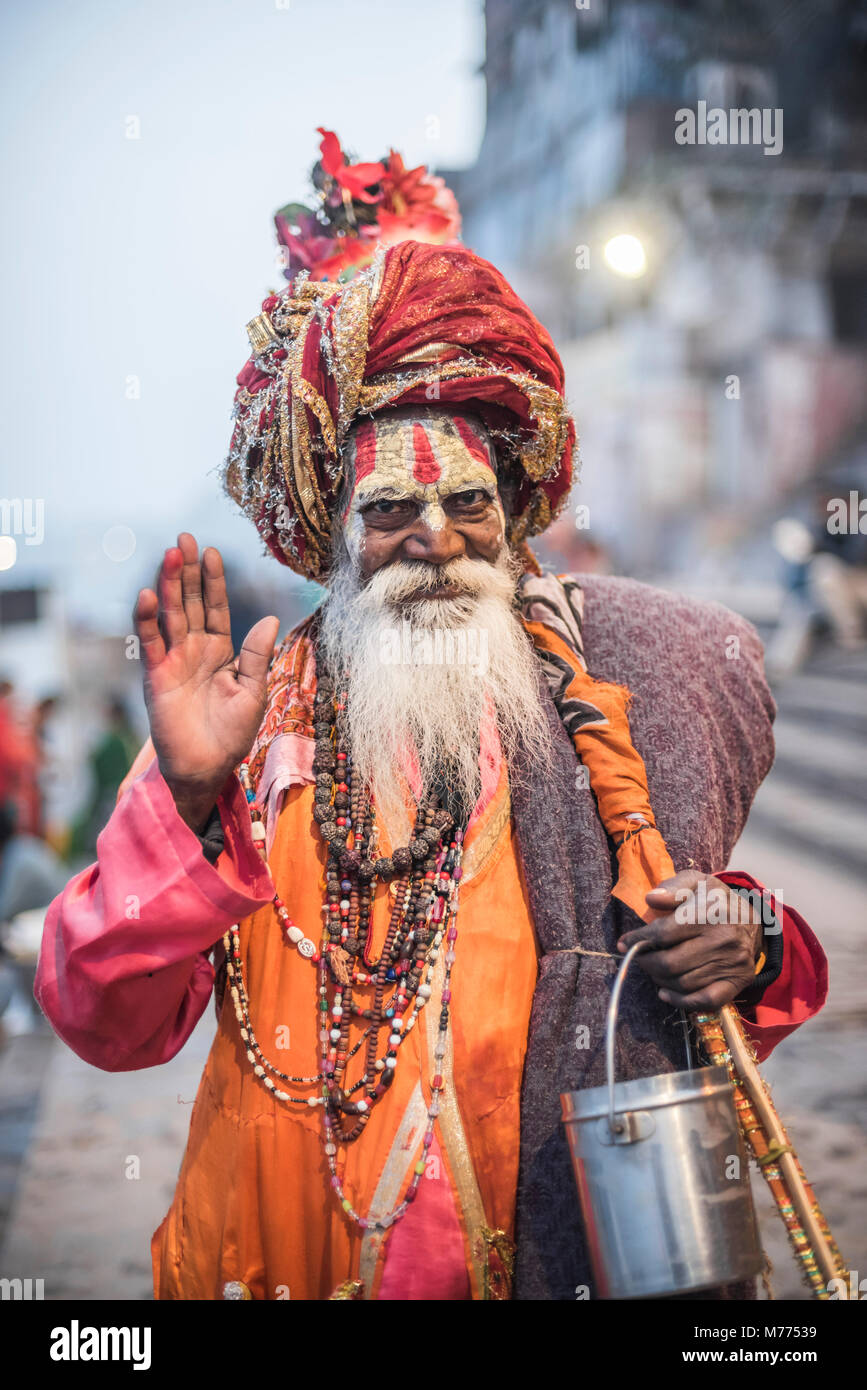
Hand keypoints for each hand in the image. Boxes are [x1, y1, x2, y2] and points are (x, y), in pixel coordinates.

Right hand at [134, 533, 279, 829]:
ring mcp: (174, 661)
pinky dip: (147, 620)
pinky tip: (148, 595)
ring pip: (171, 615)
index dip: (213, 581)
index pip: (216, 608)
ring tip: (170, 554)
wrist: (206, 767)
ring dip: (170, 585)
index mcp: (221, 651)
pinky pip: (151, 643)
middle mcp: (195, 650)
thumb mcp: (253, 691)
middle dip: (188, 571)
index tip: (212, 552)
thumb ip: (257, 655)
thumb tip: (270, 619)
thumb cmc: (231, 733)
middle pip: (191, 603)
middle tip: (184, 538)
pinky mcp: (157, 676)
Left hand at [616, 870, 761, 1010]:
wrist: (751, 920)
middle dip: (646, 962)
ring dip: (659, 980)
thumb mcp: (696, 882)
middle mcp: (724, 940)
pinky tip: (665, 993)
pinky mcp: (738, 981)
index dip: (639, 940)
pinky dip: (681, 1001)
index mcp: (711, 913)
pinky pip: (706, 1000)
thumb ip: (673, 888)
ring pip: (683, 983)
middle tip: (639, 957)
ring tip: (653, 969)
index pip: (664, 933)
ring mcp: (733, 963)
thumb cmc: (714, 900)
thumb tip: (651, 899)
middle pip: (671, 963)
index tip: (624, 942)